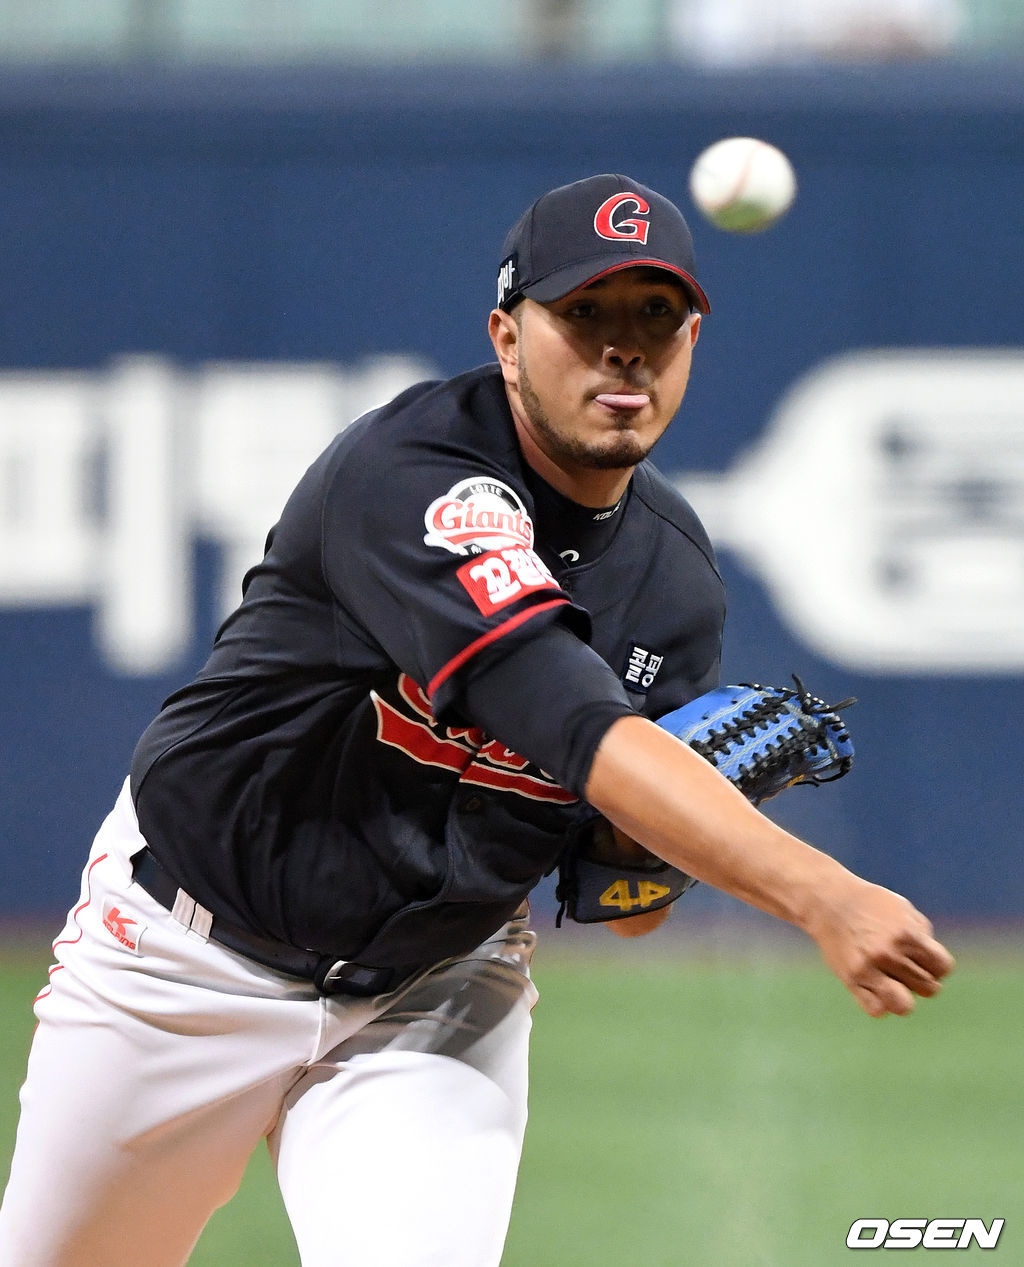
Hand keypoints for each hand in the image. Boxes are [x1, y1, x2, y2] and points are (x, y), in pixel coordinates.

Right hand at [805, 878, 954, 1016]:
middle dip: (921, 980)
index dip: (937, 965)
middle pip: (929, 988)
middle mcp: (888, 953)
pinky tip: (875, 988)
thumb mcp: (903, 909)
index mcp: (906, 934)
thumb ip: (923, 936)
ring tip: (894, 984)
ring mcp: (868, 968)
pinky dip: (880, 1003)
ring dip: (904, 997)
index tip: (922, 958)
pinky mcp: (851, 979)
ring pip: (904, 1006)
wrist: (829, 902)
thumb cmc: (871, 905)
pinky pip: (876, 1009)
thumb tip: (935, 966)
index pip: (943, 968)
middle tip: (904, 967)